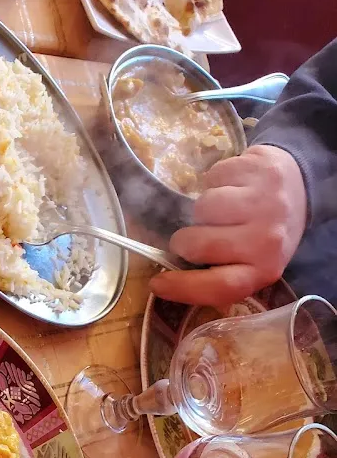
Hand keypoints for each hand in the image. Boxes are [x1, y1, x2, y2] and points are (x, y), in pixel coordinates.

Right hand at [149, 145, 306, 305]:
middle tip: (193, 238)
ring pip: (200, 208)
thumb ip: (217, 273)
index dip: (182, 288)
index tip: (157, 283)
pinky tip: (230, 187)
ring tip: (218, 211)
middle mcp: (266, 240)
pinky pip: (210, 178)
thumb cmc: (266, 233)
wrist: (301, 186)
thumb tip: (168, 274)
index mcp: (263, 270)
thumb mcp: (251, 263)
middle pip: (197, 244)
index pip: (217, 287)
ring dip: (201, 210)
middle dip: (185, 241)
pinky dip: (212, 182)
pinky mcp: (257, 169)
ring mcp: (264, 202)